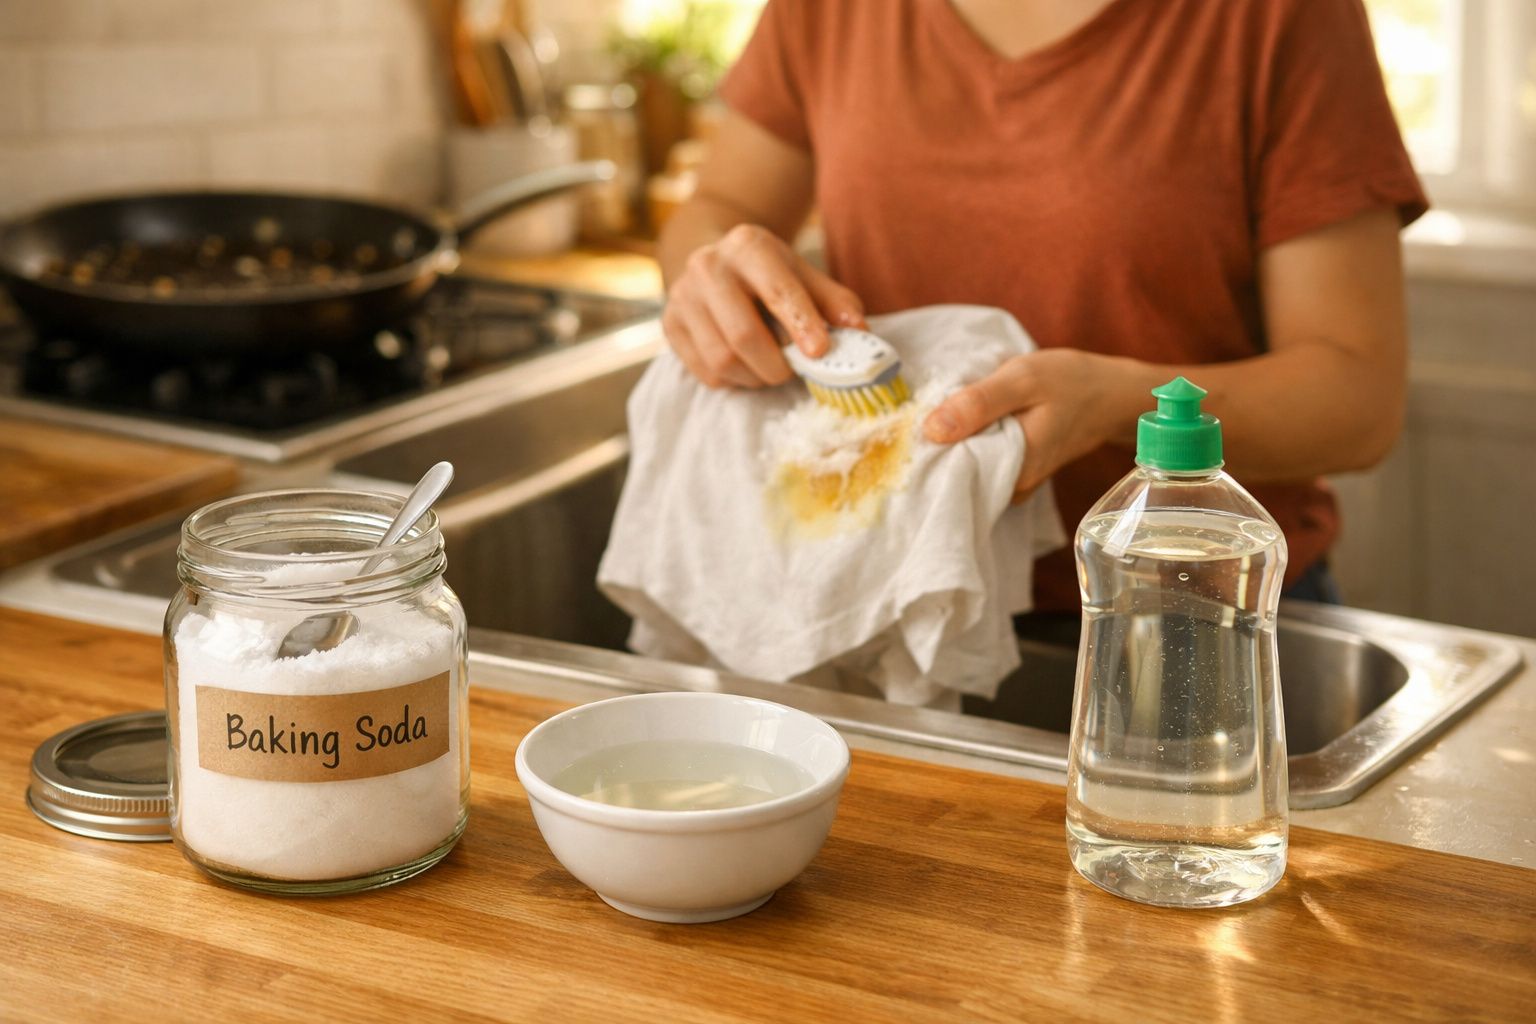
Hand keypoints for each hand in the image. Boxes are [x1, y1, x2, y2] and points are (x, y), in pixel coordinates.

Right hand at [662, 224, 865, 388]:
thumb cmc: (768, 275)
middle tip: (793, 371)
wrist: (712, 263)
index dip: (801, 324)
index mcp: (747, 245)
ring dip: (755, 376)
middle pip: (744, 334)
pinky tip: (746, 366)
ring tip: (770, 368)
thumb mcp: (803, 275)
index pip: (777, 290)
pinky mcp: (670, 326)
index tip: (820, 352)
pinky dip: (734, 380)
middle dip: (776, 365)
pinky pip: (706, 373)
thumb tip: (859, 330)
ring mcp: (681, 296)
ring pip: (722, 359)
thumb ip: (834, 301)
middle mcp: (707, 266)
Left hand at [922, 350, 1142, 501]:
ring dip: (953, 443)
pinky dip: (970, 442)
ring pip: (966, 467)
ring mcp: (1014, 484)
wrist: (1111, 394)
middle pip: (955, 473)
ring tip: (944, 413)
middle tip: (923, 413)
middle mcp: (1012, 489)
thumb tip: (931, 430)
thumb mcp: (1023, 379)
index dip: (925, 450)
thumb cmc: (1070, 382)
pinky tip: (966, 422)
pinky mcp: (1015, 473)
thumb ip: (978, 403)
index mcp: (1013, 472)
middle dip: (936, 446)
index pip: (949, 473)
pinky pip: (980, 462)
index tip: (907, 427)